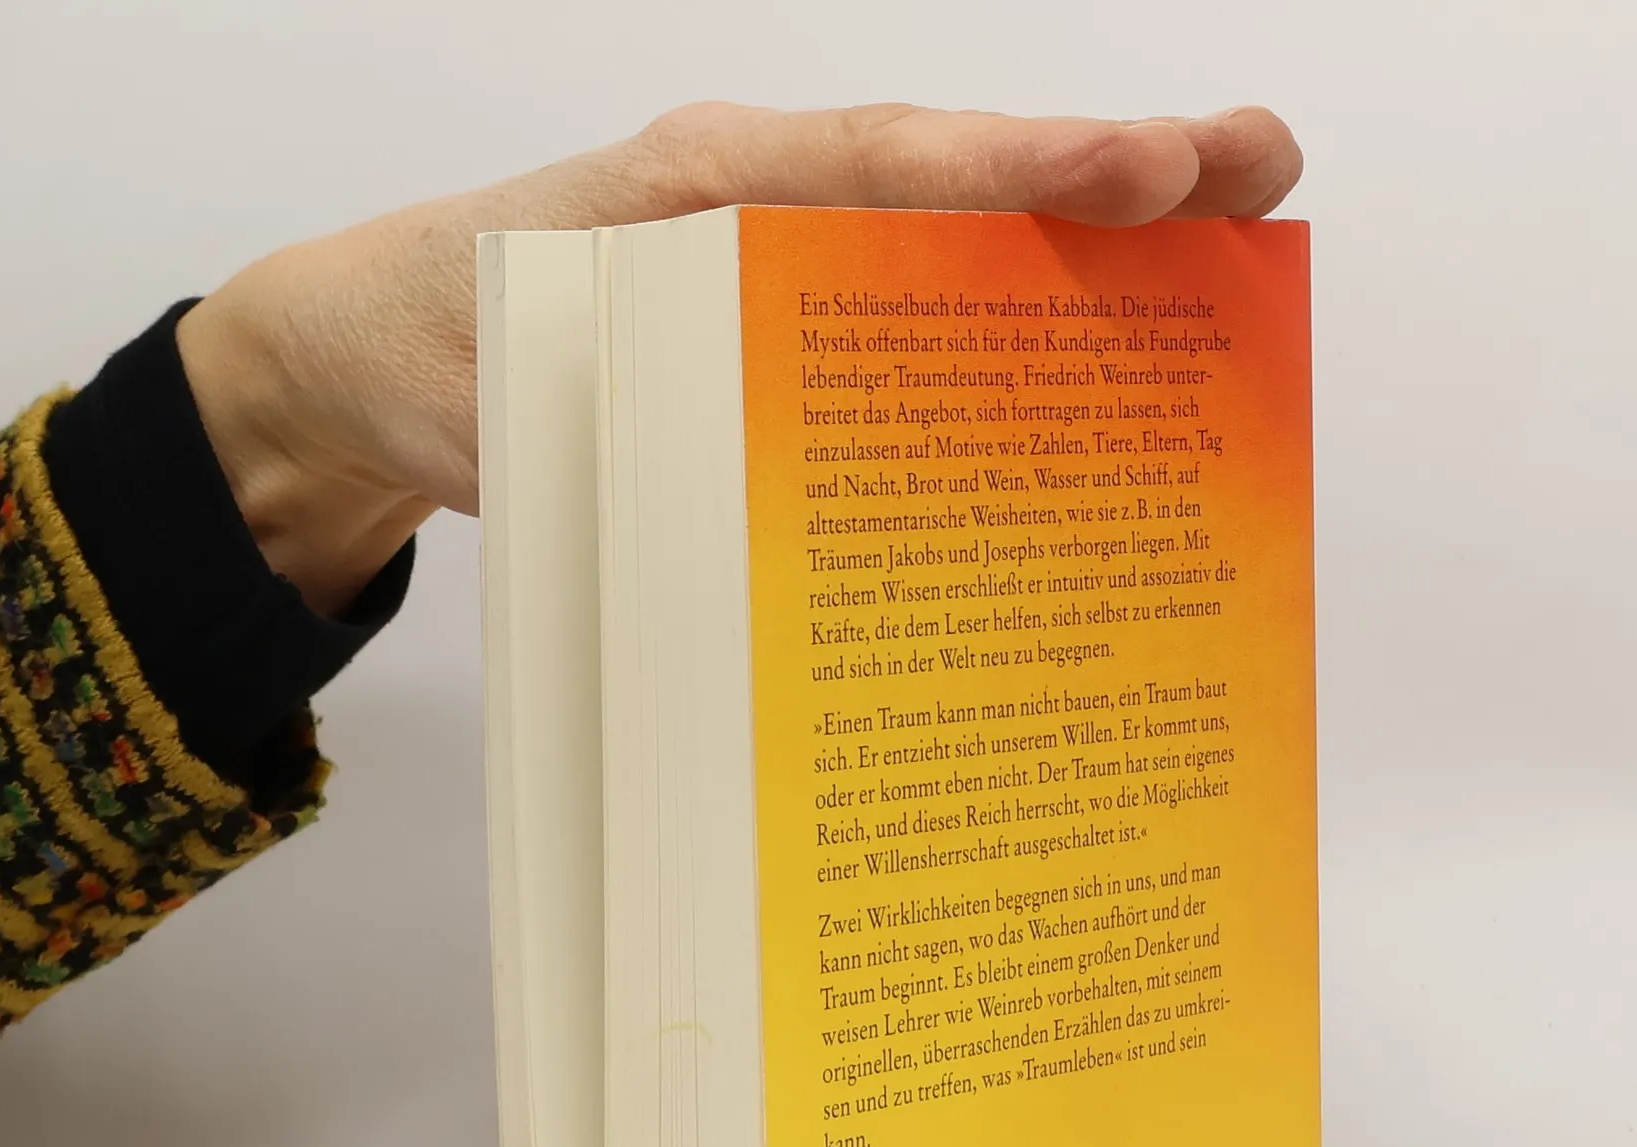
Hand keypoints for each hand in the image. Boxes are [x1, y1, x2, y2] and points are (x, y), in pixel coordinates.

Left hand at [176, 102, 1302, 615]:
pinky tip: (1105, 380)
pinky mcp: (791, 333)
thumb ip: (605, 422)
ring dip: (1095, 259)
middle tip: (1263, 173)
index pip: (875, 167)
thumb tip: (738, 489)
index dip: (1013, 172)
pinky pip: (918, 324)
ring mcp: (785, 264)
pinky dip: (1016, 336)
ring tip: (1239, 255)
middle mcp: (761, 208)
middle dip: (1114, 179)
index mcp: (692, 191)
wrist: (373, 363)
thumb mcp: (494, 390)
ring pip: (960, 248)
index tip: (1142, 168)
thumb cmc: (426, 349)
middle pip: (958, 185)